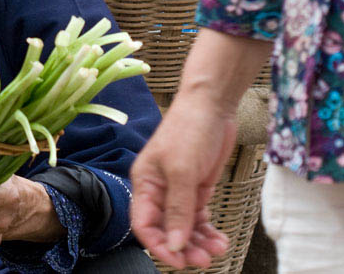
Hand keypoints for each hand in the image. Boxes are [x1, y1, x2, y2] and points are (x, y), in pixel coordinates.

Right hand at [130, 95, 235, 269]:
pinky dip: (208, 230)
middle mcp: (159, 189)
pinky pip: (198, 218)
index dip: (158, 245)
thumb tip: (174, 244)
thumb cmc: (189, 129)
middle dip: (183, 247)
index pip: (143, 223)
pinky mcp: (196, 187)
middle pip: (165, 229)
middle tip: (204, 259)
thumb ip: (177, 209)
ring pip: (184, 227)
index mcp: (145, 182)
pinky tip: (219, 237)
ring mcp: (179, 189)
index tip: (179, 260)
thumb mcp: (182, 170)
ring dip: (198, 242)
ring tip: (218, 249)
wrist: (212, 105)